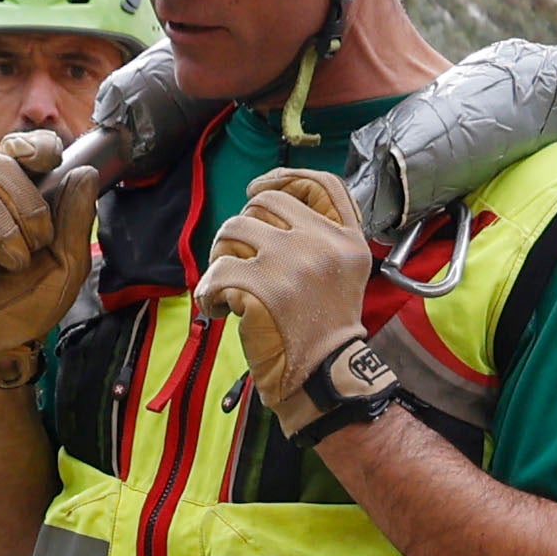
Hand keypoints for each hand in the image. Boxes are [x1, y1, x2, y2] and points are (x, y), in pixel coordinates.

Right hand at [0, 128, 95, 365]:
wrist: (1, 345)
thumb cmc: (30, 302)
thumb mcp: (68, 264)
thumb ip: (76, 219)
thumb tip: (85, 173)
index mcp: (15, 195)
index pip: (19, 148)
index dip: (33, 147)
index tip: (47, 161)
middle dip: (27, 205)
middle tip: (37, 245)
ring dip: (3, 227)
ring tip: (15, 263)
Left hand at [201, 166, 376, 417]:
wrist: (324, 377)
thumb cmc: (325, 329)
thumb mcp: (344, 272)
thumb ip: (320, 235)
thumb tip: (266, 202)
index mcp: (346, 239)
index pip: (320, 183)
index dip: (283, 177)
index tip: (256, 189)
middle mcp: (322, 243)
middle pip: (264, 203)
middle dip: (243, 229)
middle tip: (240, 261)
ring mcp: (292, 263)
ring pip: (233, 230)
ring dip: (221, 257)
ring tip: (229, 286)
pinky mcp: (261, 287)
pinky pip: (217, 271)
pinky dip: (209, 293)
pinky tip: (220, 310)